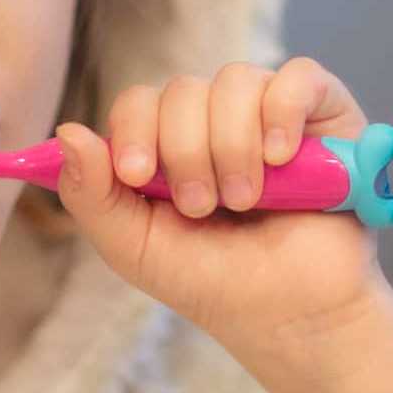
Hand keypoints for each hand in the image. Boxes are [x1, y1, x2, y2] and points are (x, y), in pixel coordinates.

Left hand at [52, 56, 388, 364]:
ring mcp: (271, 113)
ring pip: (235, 80)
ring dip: (232, 145)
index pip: (139, 101)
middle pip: (183, 90)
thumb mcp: (133, 247)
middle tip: (203, 208)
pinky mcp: (326, 115)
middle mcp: (218, 120)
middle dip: (186, 152)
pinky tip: (280, 156)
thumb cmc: (214, 282)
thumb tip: (67, 131)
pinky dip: (282, 111)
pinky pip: (298, 76)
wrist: (291, 316)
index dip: (134, 130)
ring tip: (245, 198)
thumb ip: (91, 195)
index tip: (138, 174)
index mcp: (169, 145)